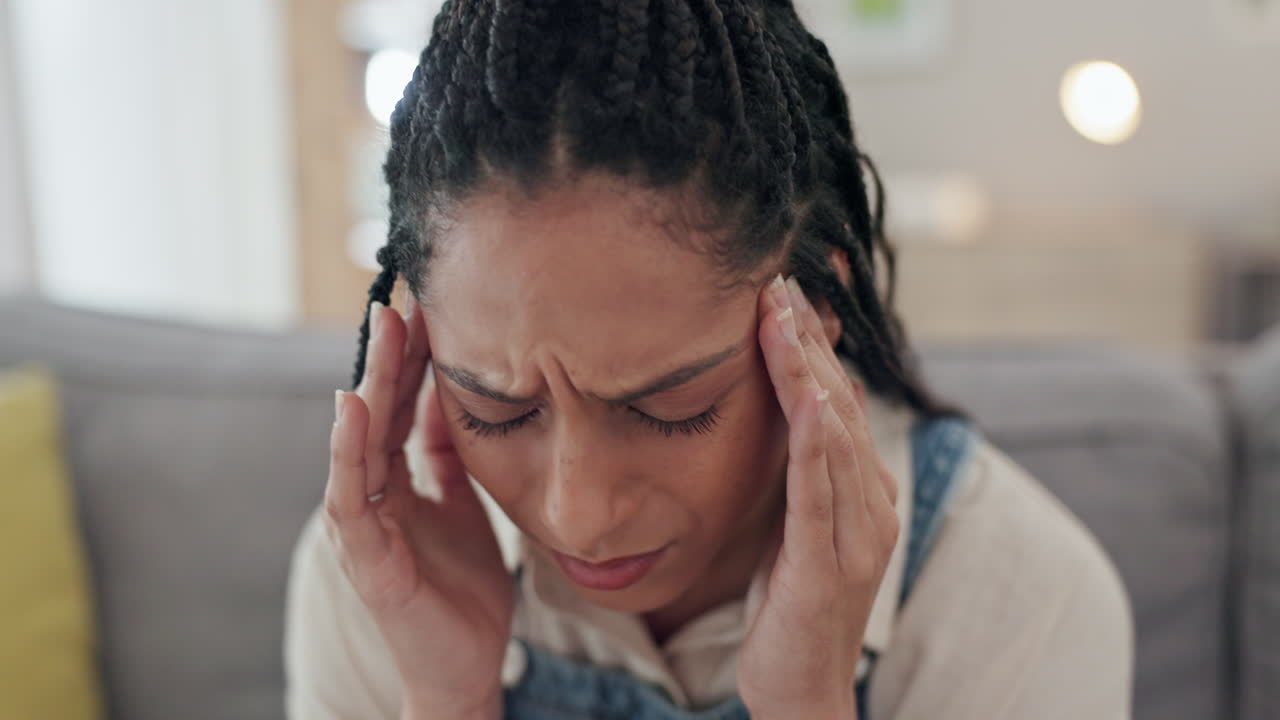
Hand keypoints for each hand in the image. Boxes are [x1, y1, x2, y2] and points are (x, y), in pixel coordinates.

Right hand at [326, 300, 511, 719]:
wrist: (466, 667)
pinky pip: (353, 498)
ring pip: (359, 445)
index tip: (425, 307)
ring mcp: (365, 528)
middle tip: (399, 299)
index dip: (410, 361)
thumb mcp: (465, 505)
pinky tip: (354, 407)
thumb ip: (448, 455)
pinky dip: (349, 451)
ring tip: (381, 334)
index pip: (398, 409)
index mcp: (398, 484)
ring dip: (370, 386)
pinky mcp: (367, 560)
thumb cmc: (462, 588)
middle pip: (376, 416)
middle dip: (389, 358)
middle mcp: (374, 498)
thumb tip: (449, 394)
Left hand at [737, 276, 899, 719]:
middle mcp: (871, 503)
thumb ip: (798, 471)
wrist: (803, 689)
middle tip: (779, 282)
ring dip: (806, 372)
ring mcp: (856, 533)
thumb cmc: (791, 605)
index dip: (816, 346)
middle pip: (838, 405)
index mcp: (863, 490)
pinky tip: (803, 397)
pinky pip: (820, 490)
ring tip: (780, 317)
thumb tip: (783, 412)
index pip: (839, 402)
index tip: (788, 292)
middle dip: (808, 341)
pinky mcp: (826, 563)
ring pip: (831, 435)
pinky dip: (813, 439)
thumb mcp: (794, 522)